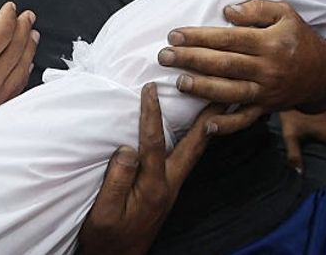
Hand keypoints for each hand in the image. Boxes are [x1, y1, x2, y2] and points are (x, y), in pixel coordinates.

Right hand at [0, 0, 37, 159]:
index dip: (9, 17)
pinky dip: (24, 72)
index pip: (2, 33)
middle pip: (17, 49)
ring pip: (22, 69)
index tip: (11, 6)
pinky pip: (17, 87)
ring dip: (29, 49)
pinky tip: (25, 66)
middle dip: (25, 29)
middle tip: (28, 16)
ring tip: (33, 35)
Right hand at [77, 83, 220, 254]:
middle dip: (208, 115)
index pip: (154, 143)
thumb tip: (126, 147)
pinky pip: (188, 155)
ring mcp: (173, 185)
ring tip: (218, 102)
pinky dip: (196, 136)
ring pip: (196, 149)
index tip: (150, 88)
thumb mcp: (103, 213)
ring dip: (207, 123)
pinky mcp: (169, 187)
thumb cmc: (107, 237)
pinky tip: (199, 126)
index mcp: (154, 187)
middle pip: (194, 144)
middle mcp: (170, 184)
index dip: (152, 114)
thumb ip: (116, 181)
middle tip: (222, 90)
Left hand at [158, 0, 325, 111]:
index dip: (200, 37)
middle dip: (191, 60)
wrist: (325, 72)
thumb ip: (258, 9)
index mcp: (270, 43)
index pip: (228, 39)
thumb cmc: (300, 38)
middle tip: (165, 56)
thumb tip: (228, 11)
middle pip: (224, 65)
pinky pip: (245, 119)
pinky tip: (207, 126)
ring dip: (202, 89)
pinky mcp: (267, 108)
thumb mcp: (286, 14)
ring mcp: (266, 92)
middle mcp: (267, 69)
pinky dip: (227, 125)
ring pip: (230, 92)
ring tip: (179, 82)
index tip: (175, 35)